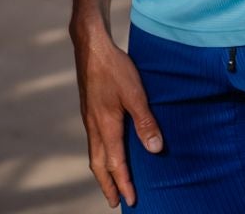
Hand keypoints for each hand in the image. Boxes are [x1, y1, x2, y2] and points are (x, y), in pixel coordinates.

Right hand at [72, 27, 161, 208]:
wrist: (90, 46)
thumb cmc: (113, 68)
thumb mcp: (135, 94)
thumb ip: (145, 122)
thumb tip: (155, 149)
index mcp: (105, 126)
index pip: (115, 164)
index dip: (124, 184)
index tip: (130, 201)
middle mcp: (94, 126)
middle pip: (98, 164)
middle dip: (107, 185)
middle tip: (114, 202)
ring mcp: (89, 118)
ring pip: (94, 153)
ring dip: (102, 171)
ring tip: (109, 181)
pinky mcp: (89, 109)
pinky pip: (93, 141)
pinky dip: (100, 154)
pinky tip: (107, 149)